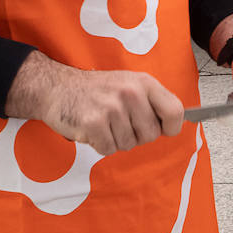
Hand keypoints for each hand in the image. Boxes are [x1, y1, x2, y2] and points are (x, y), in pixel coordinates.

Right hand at [5, 51, 182, 155]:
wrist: (58, 87)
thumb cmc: (97, 90)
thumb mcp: (129, 84)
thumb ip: (152, 101)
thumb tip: (174, 124)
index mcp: (144, 82)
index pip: (175, 111)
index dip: (171, 127)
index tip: (162, 129)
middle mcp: (131, 92)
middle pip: (151, 135)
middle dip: (136, 135)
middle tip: (119, 122)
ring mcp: (112, 107)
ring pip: (128, 144)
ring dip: (115, 140)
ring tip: (103, 122)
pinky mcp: (94, 122)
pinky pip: (108, 149)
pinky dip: (100, 145)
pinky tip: (92, 129)